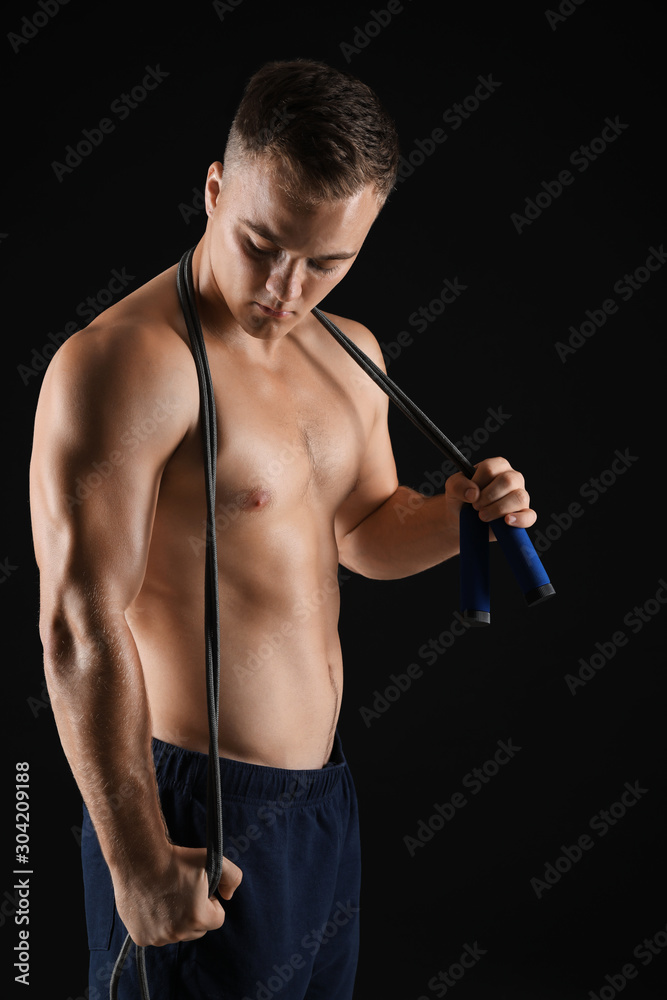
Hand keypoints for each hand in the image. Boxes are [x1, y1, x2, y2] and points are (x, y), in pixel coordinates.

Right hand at [112, 844, 242, 947]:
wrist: (140, 858)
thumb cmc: (176, 859)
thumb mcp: (212, 859)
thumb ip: (233, 877)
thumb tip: (228, 896)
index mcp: (197, 918)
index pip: (217, 918)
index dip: (211, 901)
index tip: (199, 889)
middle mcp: (177, 933)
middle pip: (197, 929)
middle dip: (195, 913)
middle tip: (183, 891)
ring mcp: (158, 937)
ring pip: (177, 933)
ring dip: (176, 919)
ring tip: (167, 895)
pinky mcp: (141, 938)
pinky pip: (157, 935)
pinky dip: (157, 924)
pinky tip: (153, 903)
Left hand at [445, 456, 536, 533]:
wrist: (463, 519)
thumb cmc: (461, 498)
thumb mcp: (452, 488)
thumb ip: (458, 485)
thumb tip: (473, 493)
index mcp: (497, 466)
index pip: (491, 468)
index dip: (478, 482)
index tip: (470, 494)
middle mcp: (512, 478)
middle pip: (508, 481)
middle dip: (488, 496)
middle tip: (475, 507)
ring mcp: (520, 496)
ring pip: (519, 497)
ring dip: (498, 509)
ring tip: (483, 516)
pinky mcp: (523, 515)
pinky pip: (530, 516)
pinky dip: (519, 519)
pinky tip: (507, 521)